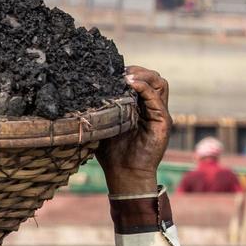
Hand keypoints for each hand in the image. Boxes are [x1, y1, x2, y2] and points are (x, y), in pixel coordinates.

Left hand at [96, 66, 171, 196]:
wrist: (124, 174)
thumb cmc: (112, 153)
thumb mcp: (104, 125)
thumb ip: (102, 109)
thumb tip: (82, 92)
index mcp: (140, 107)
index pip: (141, 81)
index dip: (129, 72)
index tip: (111, 70)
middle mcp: (152, 108)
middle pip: (153, 78)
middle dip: (136, 70)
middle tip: (119, 71)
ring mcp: (159, 114)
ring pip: (160, 83)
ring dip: (142, 75)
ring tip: (125, 76)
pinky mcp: (163, 121)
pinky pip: (157, 99)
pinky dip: (145, 88)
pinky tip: (130, 84)